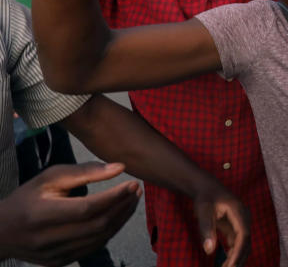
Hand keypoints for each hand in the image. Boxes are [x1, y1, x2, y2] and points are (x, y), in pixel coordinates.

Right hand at [0, 162, 139, 265]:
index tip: (132, 183)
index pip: (87, 208)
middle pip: (97, 225)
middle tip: (136, 190)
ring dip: (121, 219)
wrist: (2, 232)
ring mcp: (54, 255)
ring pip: (99, 239)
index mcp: (41, 215)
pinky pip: (93, 248)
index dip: (114, 196)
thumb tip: (120, 168)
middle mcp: (47, 239)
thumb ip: (85, 171)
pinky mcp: (60, 262)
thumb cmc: (28, 198)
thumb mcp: (50, 178)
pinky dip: (110, 231)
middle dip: (122, 207)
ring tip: (131, 201)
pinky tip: (118, 216)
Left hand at [192, 183, 249, 266]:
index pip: (243, 235)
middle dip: (239, 258)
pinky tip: (226, 262)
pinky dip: (233, 253)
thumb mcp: (203, 211)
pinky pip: (238, 242)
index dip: (238, 251)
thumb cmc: (205, 197)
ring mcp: (241, 222)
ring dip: (237, 257)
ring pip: (244, 243)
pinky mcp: (236, 226)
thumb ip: (206, 229)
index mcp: (239, 212)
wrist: (206, 187)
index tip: (231, 265)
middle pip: (246, 241)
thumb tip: (209, 250)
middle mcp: (244, 217)